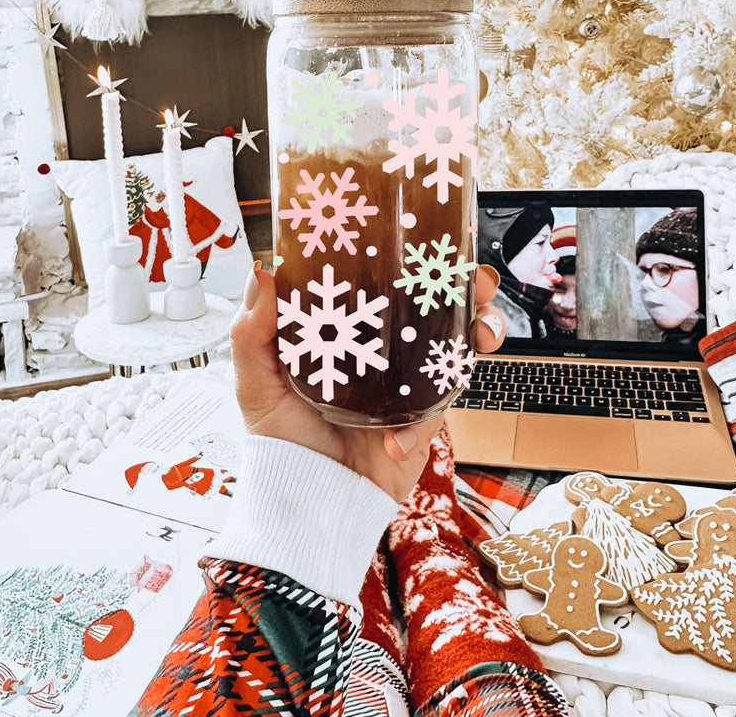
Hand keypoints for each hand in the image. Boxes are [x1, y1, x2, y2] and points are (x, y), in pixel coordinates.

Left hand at [229, 262, 505, 502]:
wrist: (311, 502)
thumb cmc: (283, 442)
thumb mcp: (256, 384)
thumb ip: (252, 332)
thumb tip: (261, 272)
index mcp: (350, 329)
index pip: (385, 280)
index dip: (407, 254)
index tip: (420, 233)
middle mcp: (386, 347)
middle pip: (440, 301)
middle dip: (469, 283)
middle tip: (475, 278)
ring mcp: (411, 378)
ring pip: (462, 340)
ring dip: (483, 328)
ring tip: (480, 334)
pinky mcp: (426, 415)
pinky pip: (443, 402)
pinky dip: (424, 420)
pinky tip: (395, 440)